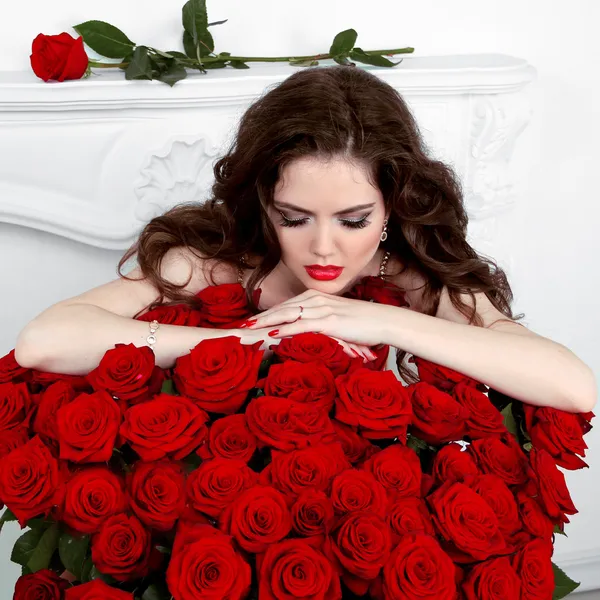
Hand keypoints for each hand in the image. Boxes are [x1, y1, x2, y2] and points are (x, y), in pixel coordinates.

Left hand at [241, 290, 391, 358]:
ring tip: (249, 329)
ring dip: (266, 322)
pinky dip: (286, 328)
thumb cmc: (362, 322)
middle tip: (241, 325)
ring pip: (288, 315)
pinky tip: (273, 333)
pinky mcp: (329, 321)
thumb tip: (308, 329)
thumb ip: (320, 320)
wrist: (382, 320)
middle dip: (260, 317)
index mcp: (315, 298)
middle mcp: (315, 300)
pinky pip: (303, 325)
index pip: (285, 306)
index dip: (266, 313)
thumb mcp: (337, 318)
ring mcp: (322, 309)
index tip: (251, 321)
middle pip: (281, 308)